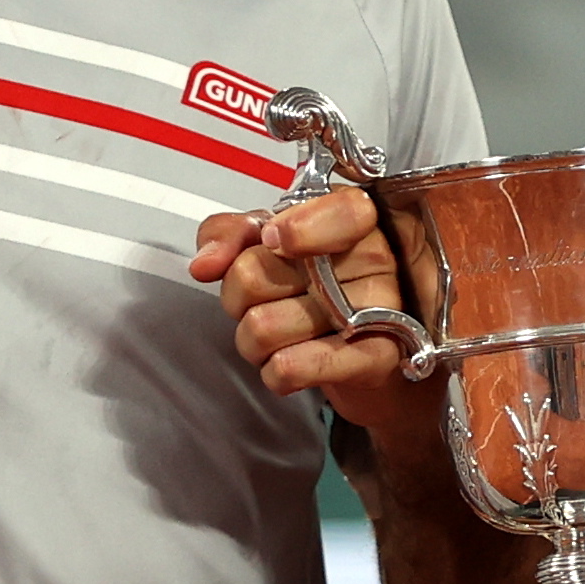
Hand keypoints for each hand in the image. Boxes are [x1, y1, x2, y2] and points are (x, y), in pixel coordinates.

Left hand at [190, 189, 428, 434]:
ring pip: (263, 327)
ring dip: (254, 342)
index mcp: (351, 217)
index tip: (271, 241)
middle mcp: (373, 257)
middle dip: (240, 298)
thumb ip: (231, 234)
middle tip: (265, 299)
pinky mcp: (374, 358)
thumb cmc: (314, 288)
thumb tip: (205, 263)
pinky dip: (273, 372)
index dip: (293, 229)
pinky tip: (289, 363)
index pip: (336, 211)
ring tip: (281, 335)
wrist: (360, 351)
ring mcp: (379, 308)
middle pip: (257, 273)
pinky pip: (290, 367)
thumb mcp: (269, 244)